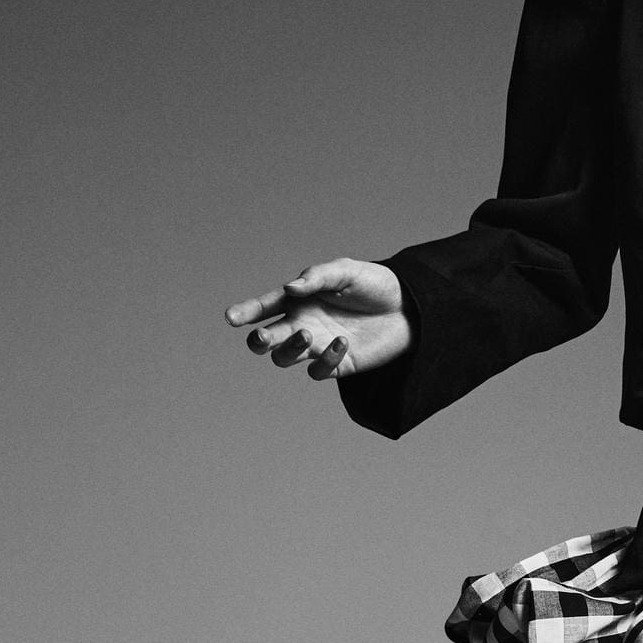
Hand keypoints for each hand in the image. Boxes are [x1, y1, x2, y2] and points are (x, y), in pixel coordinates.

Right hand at [225, 258, 410, 379]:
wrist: (411, 307)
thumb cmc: (374, 284)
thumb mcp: (346, 272)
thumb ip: (317, 277)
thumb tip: (289, 288)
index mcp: (299, 300)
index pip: (265, 307)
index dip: (245, 312)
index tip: (231, 317)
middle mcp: (302, 324)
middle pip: (266, 340)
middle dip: (259, 340)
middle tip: (264, 336)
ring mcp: (318, 346)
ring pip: (285, 358)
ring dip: (289, 349)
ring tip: (307, 334)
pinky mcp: (338, 364)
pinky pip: (318, 371)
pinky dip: (325, 360)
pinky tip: (343, 342)